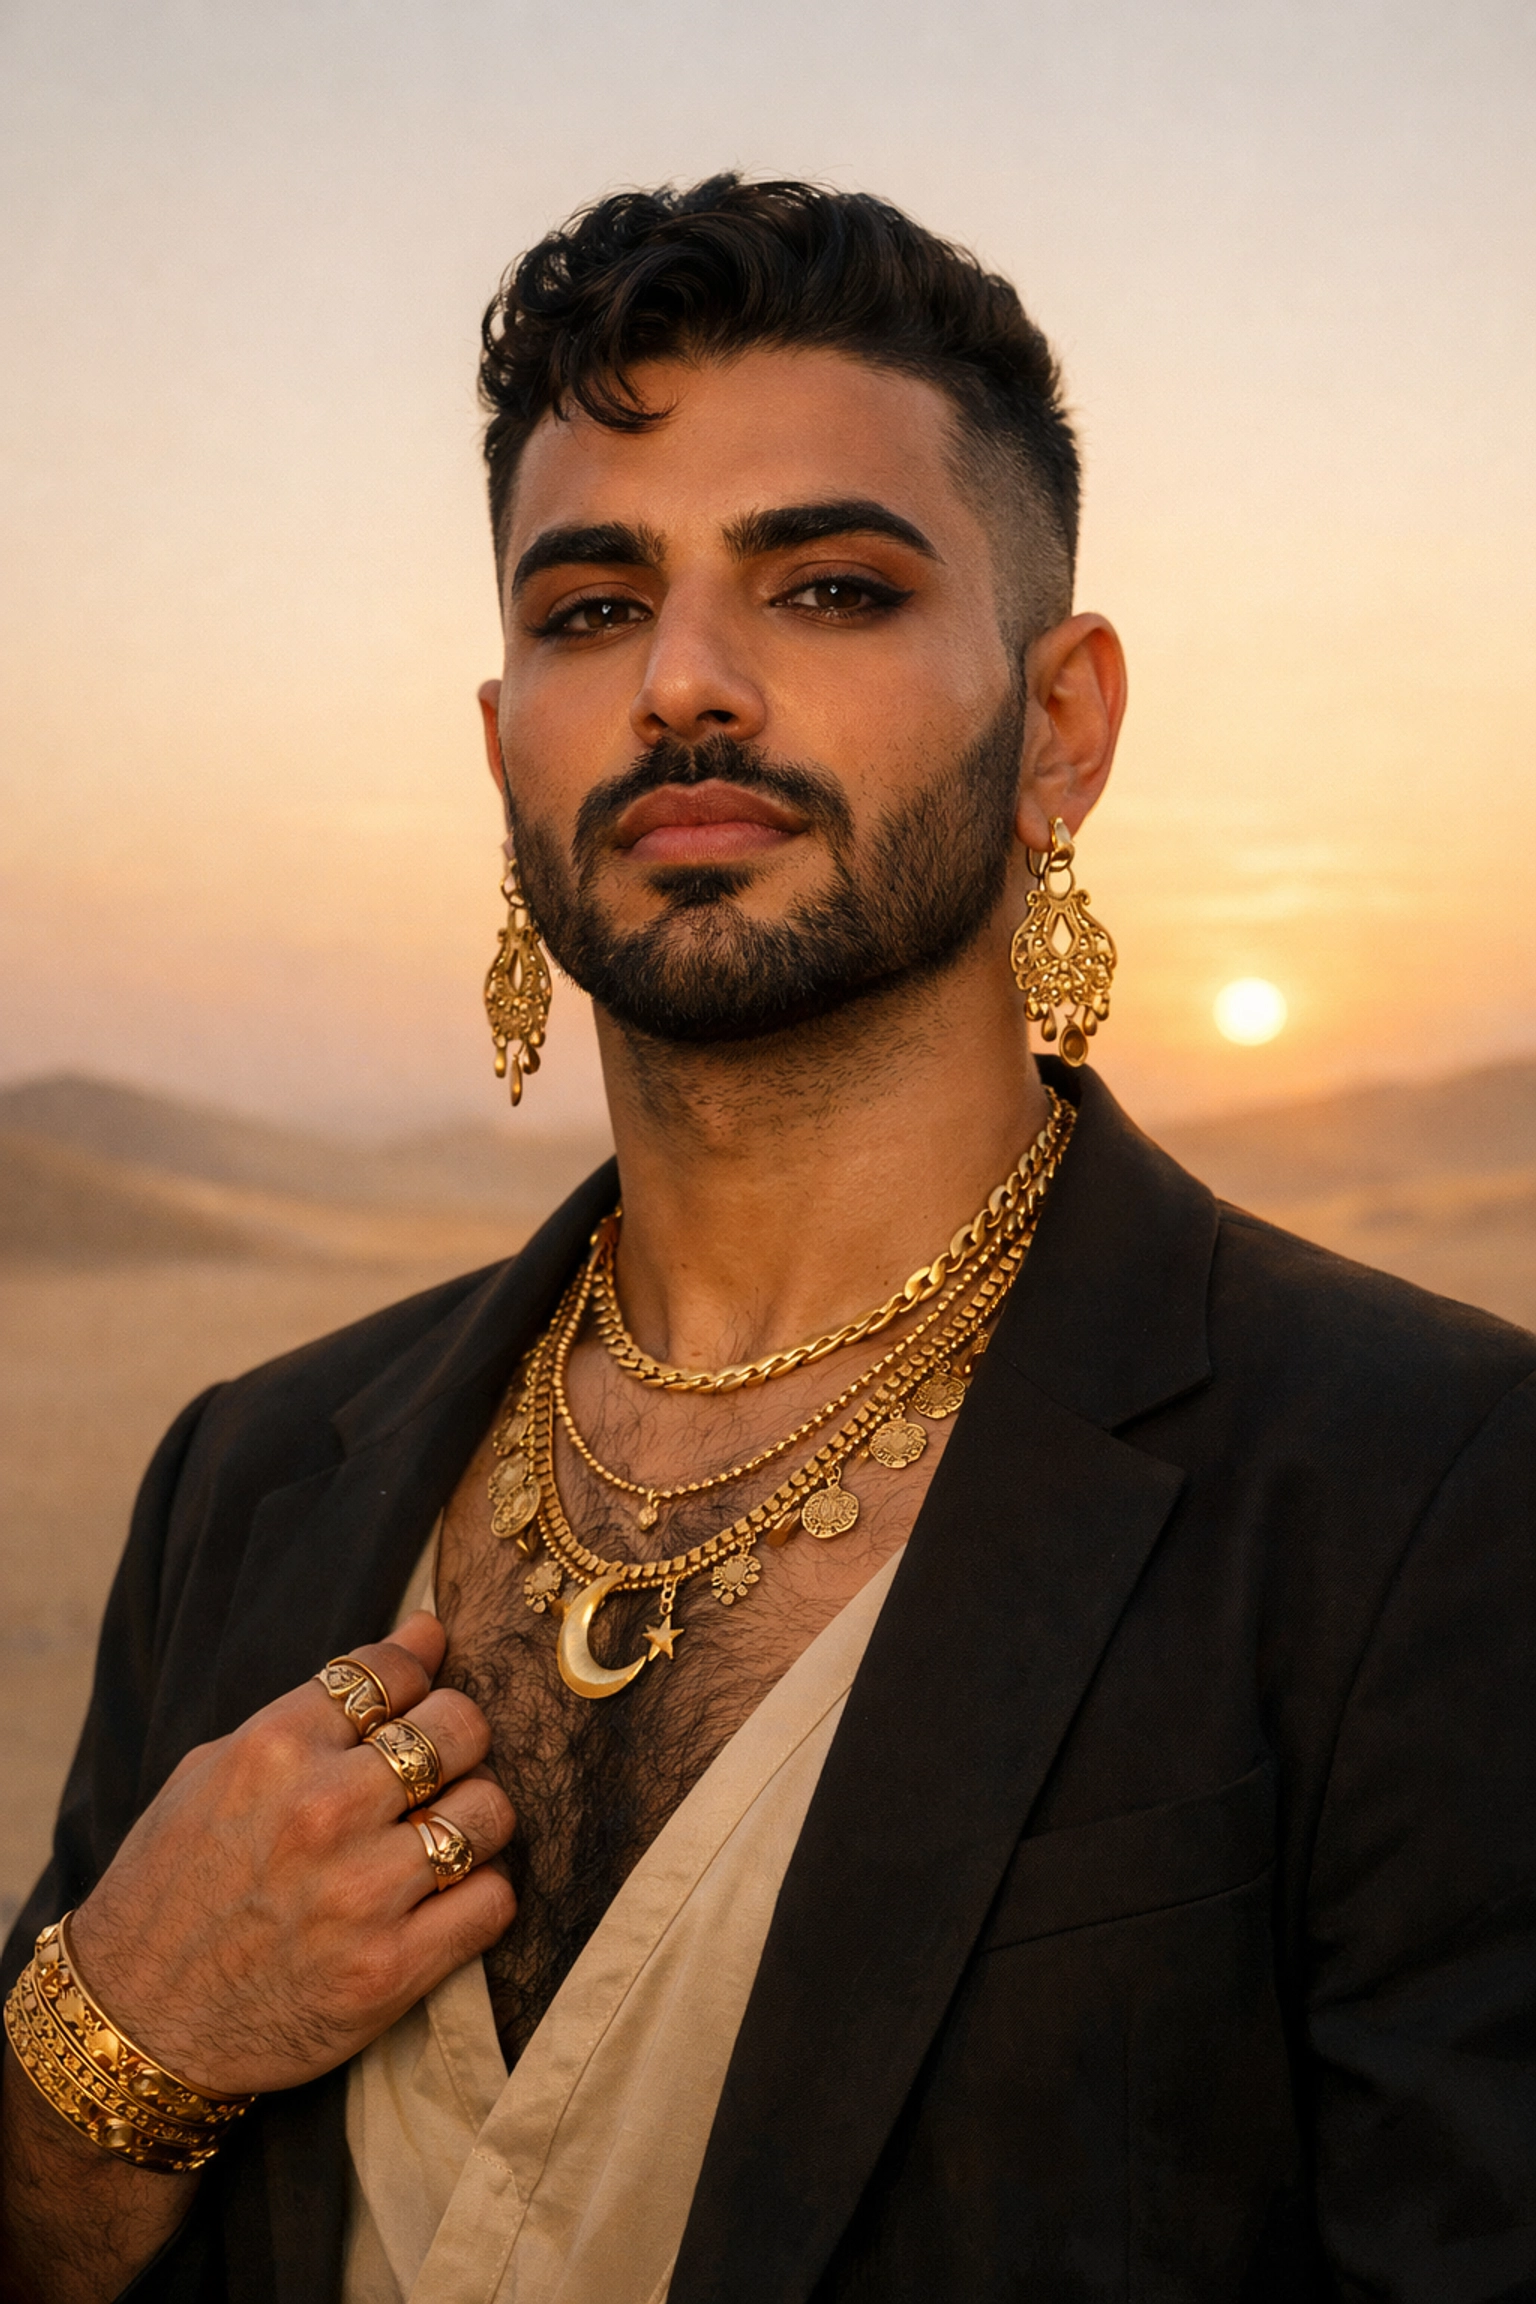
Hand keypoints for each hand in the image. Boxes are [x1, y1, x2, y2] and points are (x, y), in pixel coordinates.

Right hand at [64, 1612, 515, 2098]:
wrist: (133, 2025)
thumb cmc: (174, 1886)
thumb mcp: (214, 1771)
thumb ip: (318, 1704)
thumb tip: (425, 1634)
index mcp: (274, 1750)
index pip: (397, 1669)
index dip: (419, 1676)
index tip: (415, 1698)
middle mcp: (322, 1812)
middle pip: (462, 1728)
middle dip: (460, 1740)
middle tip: (438, 1768)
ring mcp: (360, 1894)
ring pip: (490, 1811)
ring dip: (476, 1818)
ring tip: (441, 1834)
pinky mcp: (389, 1971)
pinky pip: (492, 1901)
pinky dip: (480, 1895)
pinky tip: (444, 1899)